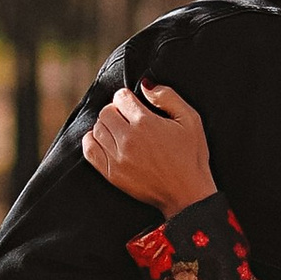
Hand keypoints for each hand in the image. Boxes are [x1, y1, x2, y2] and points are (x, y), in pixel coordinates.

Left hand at [83, 81, 215, 212]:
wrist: (187, 193)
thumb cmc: (191, 156)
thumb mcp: (190, 120)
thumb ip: (167, 96)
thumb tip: (145, 85)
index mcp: (145, 123)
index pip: (120, 97)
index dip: (127, 97)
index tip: (134, 105)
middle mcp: (128, 139)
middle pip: (106, 112)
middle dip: (116, 110)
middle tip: (128, 118)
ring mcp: (117, 158)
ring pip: (97, 129)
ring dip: (106, 126)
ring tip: (120, 131)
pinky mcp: (111, 174)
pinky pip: (89, 150)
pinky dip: (92, 141)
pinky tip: (105, 141)